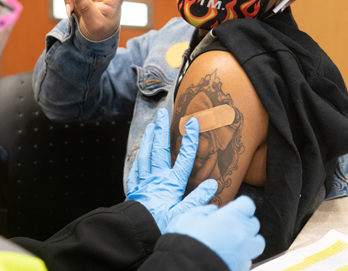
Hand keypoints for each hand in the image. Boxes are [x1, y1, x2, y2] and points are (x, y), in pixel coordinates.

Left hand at [126, 108, 217, 232]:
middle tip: (162, 113)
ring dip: (148, 139)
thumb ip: (197, 199)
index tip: (192, 122)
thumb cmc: (160, 225)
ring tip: (150, 126)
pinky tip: (138, 155)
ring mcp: (144, 182)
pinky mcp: (135, 189)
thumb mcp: (183, 215)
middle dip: (162, 129)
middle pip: (160, 149)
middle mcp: (158, 178)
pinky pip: (135, 170)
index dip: (190, 139)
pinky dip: (138, 159)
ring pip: (146, 155)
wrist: (136, 232)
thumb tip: (212, 184)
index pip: (184, 157)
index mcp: (172, 183)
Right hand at [164, 196, 265, 270]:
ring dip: (249, 240)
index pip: (247, 204)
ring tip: (235, 242)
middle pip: (253, 223)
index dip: (240, 206)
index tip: (232, 209)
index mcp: (231, 217)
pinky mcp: (242, 267)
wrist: (186, 268)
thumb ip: (203, 211)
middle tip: (230, 226)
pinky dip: (242, 256)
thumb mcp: (188, 217)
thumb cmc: (186, 241)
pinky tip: (230, 256)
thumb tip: (212, 210)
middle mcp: (242, 233)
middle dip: (244, 223)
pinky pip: (248, 259)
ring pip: (257, 242)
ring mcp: (245, 252)